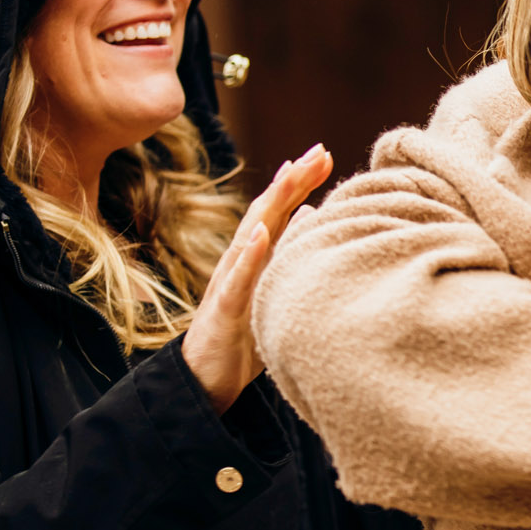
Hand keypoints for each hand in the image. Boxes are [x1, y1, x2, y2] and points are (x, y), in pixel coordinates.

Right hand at [182, 144, 333, 412]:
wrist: (204, 378)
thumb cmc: (242, 333)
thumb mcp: (271, 287)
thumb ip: (287, 250)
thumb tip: (312, 213)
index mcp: (256, 257)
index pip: (280, 211)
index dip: (301, 183)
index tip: (326, 155)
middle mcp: (241, 261)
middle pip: (267, 212)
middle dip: (293, 180)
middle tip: (319, 151)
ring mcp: (230, 282)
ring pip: (250, 235)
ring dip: (271, 204)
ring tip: (292, 174)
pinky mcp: (224, 310)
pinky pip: (236, 279)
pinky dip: (248, 254)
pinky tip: (260, 232)